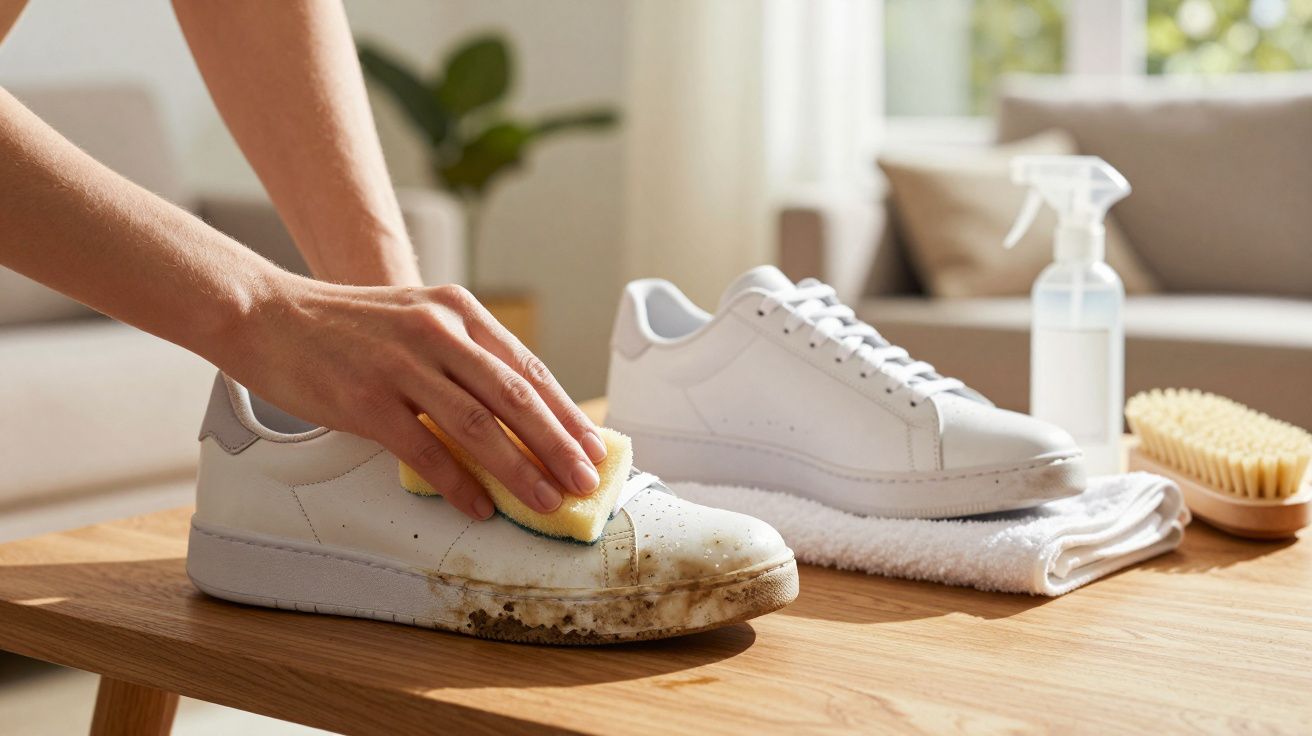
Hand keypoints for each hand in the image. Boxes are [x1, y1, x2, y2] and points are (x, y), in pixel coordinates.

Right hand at [220, 274, 606, 519]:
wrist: (268, 315)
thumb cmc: (346, 327)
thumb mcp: (417, 319)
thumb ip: (464, 356)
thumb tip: (516, 413)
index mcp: (457, 311)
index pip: (527, 369)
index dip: (565, 413)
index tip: (592, 447)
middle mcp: (437, 332)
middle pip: (514, 397)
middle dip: (557, 446)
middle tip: (585, 482)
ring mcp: (402, 365)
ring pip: (478, 425)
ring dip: (519, 470)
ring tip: (546, 501)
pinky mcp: (367, 399)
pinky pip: (425, 449)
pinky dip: (458, 483)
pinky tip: (479, 507)